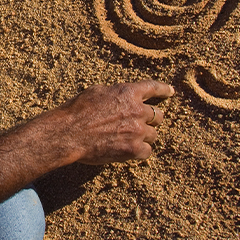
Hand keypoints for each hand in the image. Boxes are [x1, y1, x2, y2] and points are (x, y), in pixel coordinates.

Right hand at [55, 81, 173, 163]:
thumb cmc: (77, 111)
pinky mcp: (133, 149)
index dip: (164, 90)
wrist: (69, 133)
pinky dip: (140, 151)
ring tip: (128, 138)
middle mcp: (137, 110)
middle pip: (158, 115)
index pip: (153, 88)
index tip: (171, 92)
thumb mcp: (97, 92)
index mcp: (128, 92)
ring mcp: (137, 131)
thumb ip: (115, 94)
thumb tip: (121, 97)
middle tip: (139, 124)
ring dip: (144, 136)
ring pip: (153, 134)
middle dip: (150, 119)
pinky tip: (128, 150)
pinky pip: (147, 151)